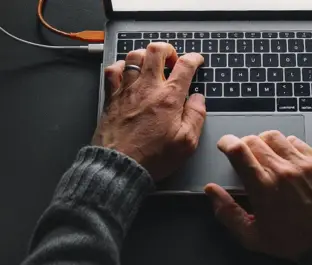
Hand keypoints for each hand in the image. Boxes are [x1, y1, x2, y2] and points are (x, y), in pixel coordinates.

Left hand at [92, 43, 205, 180]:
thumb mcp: (186, 143)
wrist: (119, 166)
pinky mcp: (112, 97)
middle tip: (172, 60)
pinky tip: (127, 73)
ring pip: (134, 56)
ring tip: (152, 65)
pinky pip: (113, 70)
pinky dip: (121, 66)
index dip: (194, 58)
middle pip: (156, 50)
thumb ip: (196, 116)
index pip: (185, 65)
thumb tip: (198, 99)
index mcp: (169, 97)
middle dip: (168, 49)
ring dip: (145, 55)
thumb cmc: (153, 157)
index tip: (197, 61)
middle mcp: (147, 87)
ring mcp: (127, 90)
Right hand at [204, 131, 311, 260]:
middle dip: (243, 144)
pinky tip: (285, 158)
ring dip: (264, 142)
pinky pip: (296, 141)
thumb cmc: (291, 240)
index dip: (227, 142)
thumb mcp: (251, 236)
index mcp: (263, 187)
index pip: (239, 150)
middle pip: (254, 139)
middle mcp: (283, 171)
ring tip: (264, 155)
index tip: (224, 145)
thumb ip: (227, 212)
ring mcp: (302, 164)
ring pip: (275, 136)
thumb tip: (212, 191)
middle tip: (244, 155)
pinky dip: (286, 145)